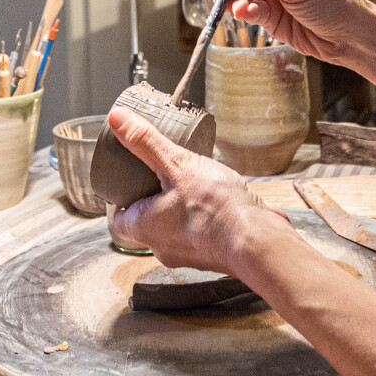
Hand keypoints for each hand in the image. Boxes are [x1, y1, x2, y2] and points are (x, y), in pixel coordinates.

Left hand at [106, 106, 290, 278]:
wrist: (257, 239)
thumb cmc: (215, 207)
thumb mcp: (177, 164)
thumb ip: (146, 142)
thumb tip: (118, 120)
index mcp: (144, 228)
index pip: (118, 220)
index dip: (122, 201)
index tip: (130, 183)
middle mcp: (162, 248)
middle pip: (147, 225)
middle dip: (153, 202)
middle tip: (163, 177)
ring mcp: (189, 255)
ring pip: (175, 231)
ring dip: (181, 212)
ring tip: (194, 186)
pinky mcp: (213, 256)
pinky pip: (202, 236)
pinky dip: (205, 220)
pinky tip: (219, 202)